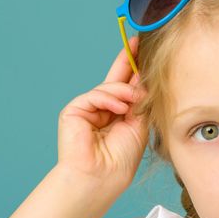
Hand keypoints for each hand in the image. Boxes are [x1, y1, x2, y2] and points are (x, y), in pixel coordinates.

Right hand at [56, 36, 147, 191]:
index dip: (135, 68)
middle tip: (136, 40)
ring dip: (125, 91)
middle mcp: (104, 108)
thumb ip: (140, 101)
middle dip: (127, 59)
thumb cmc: (121, 158)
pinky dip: (109, 99)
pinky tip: (119, 108)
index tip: (144, 49)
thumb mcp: (139, 124)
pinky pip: (95, 95)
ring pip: (109, 87)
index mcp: (120, 113)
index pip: (128, 86)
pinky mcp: (74, 110)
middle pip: (116, 78)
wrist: (102, 177)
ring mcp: (88, 109)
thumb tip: (143, 80)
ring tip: (132, 102)